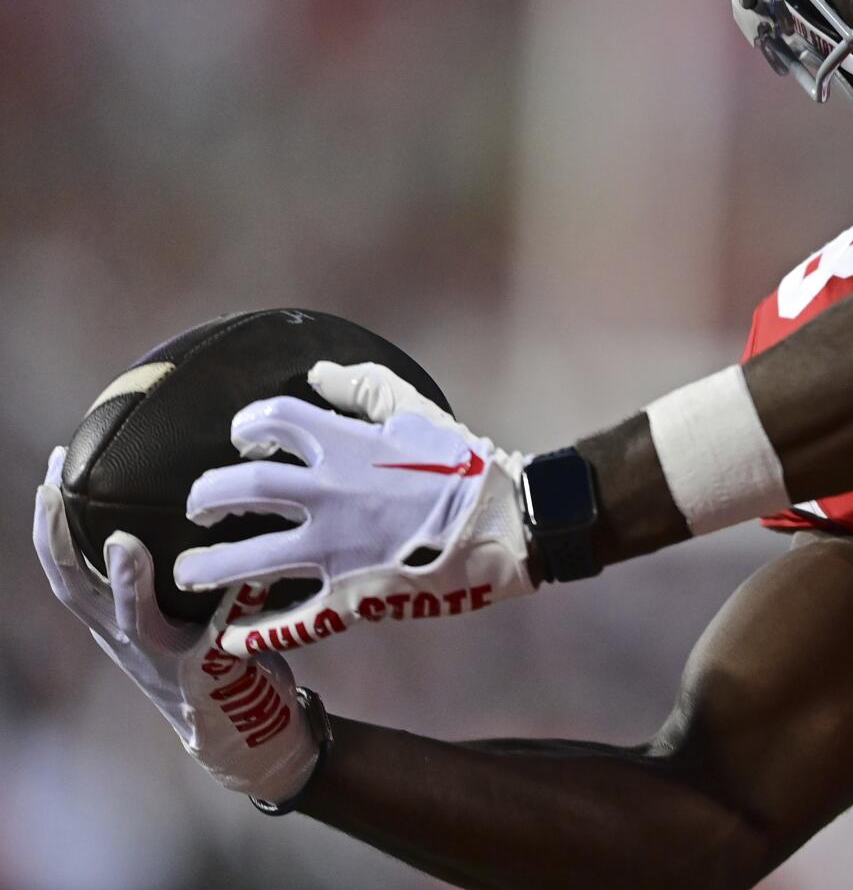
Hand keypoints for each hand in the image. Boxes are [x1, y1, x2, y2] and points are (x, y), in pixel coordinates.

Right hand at [33, 449, 321, 802]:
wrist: (243, 734)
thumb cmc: (211, 654)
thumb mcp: (173, 612)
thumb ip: (169, 571)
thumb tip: (190, 497)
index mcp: (113, 622)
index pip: (64, 570)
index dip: (49, 525)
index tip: (53, 470)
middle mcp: (127, 641)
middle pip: (74, 591)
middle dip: (57, 540)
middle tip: (55, 488)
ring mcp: (164, 660)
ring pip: (132, 621)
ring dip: (126, 582)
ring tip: (123, 543)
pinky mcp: (211, 674)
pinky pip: (223, 634)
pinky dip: (237, 599)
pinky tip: (252, 570)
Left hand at [175, 361, 535, 656]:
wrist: (506, 525)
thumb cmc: (464, 467)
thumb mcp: (417, 413)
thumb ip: (364, 388)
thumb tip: (319, 372)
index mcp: (344, 446)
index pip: (272, 421)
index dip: (248, 426)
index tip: (245, 440)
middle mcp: (328, 495)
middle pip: (241, 490)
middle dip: (207, 497)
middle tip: (199, 507)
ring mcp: (335, 551)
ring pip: (250, 561)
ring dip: (209, 567)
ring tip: (189, 572)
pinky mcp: (351, 596)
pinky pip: (292, 621)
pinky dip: (257, 633)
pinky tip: (231, 638)